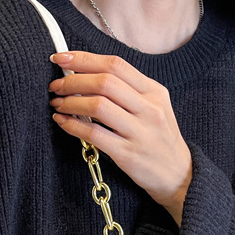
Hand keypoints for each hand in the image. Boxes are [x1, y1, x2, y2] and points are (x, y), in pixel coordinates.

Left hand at [48, 51, 191, 226]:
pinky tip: (62, 122)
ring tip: (57, 103)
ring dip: (70, 102)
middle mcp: (149, 108)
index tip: (61, 58)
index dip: (84, 59)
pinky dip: (73, 125)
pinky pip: (94, 134)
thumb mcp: (154, 108)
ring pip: (98, 106)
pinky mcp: (128, 154)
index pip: (115, 65)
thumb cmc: (159, 140)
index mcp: (154, 91)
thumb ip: (129, 91)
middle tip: (56, 86)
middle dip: (73, 81)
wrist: (179, 176)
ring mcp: (139, 132)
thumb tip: (88, 75)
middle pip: (104, 82)